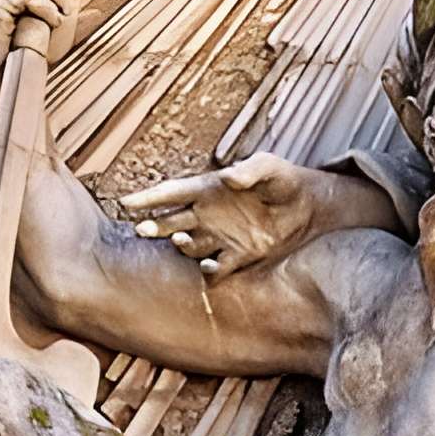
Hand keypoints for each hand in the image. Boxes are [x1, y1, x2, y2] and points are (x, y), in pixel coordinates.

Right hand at [116, 153, 327, 277]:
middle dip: (154, 225)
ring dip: (180, 244)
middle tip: (139, 228)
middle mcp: (208, 215)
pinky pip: (215, 267)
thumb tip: (230, 178)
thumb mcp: (269, 167)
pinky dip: (208, 268)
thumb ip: (250, 170)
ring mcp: (221, 237)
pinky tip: (208, 265)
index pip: (173, 194)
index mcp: (208, 190)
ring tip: (177, 240)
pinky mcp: (238, 256)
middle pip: (172, 221)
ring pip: (189, 245)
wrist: (309, 206)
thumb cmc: (284, 179)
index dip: (149, 198)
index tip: (125, 203)